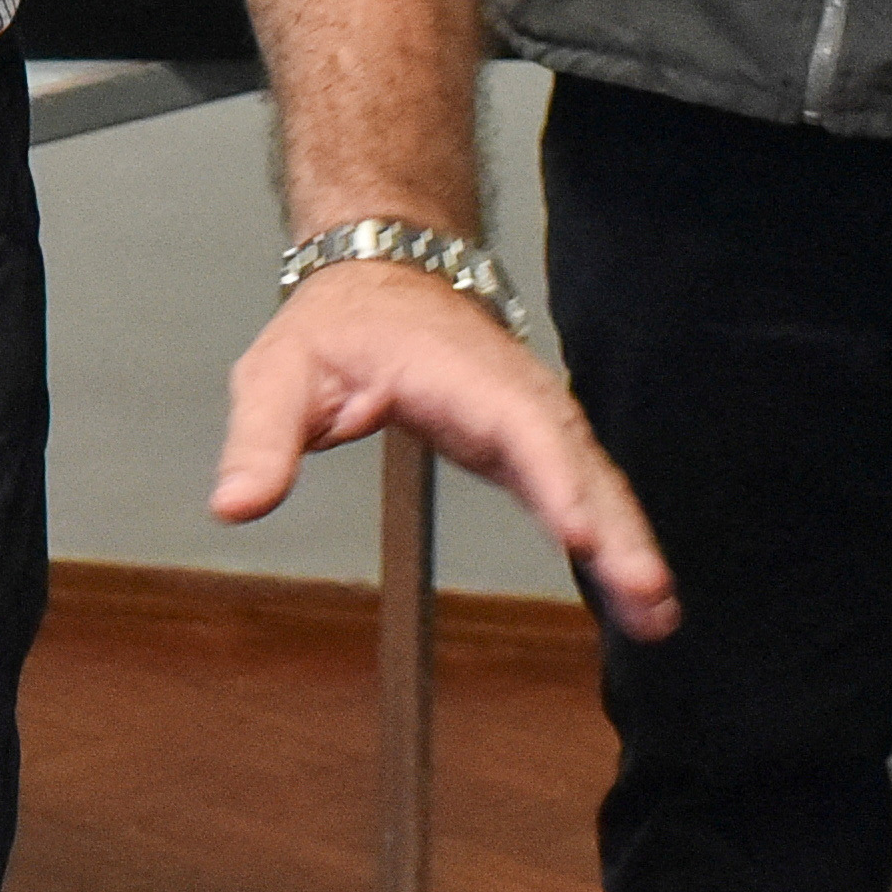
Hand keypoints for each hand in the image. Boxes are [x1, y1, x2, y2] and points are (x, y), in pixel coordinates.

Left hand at [212, 259, 677, 637]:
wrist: (382, 276)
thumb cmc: (335, 326)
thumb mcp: (278, 375)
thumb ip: (261, 440)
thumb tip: (234, 505)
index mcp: (456, 372)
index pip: (517, 424)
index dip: (551, 476)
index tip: (577, 531)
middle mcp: (514, 395)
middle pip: (575, 462)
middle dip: (615, 530)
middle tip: (647, 598)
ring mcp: (535, 419)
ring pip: (595, 482)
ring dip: (630, 546)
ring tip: (657, 616)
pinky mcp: (537, 444)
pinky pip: (587, 492)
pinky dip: (615, 540)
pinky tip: (640, 602)